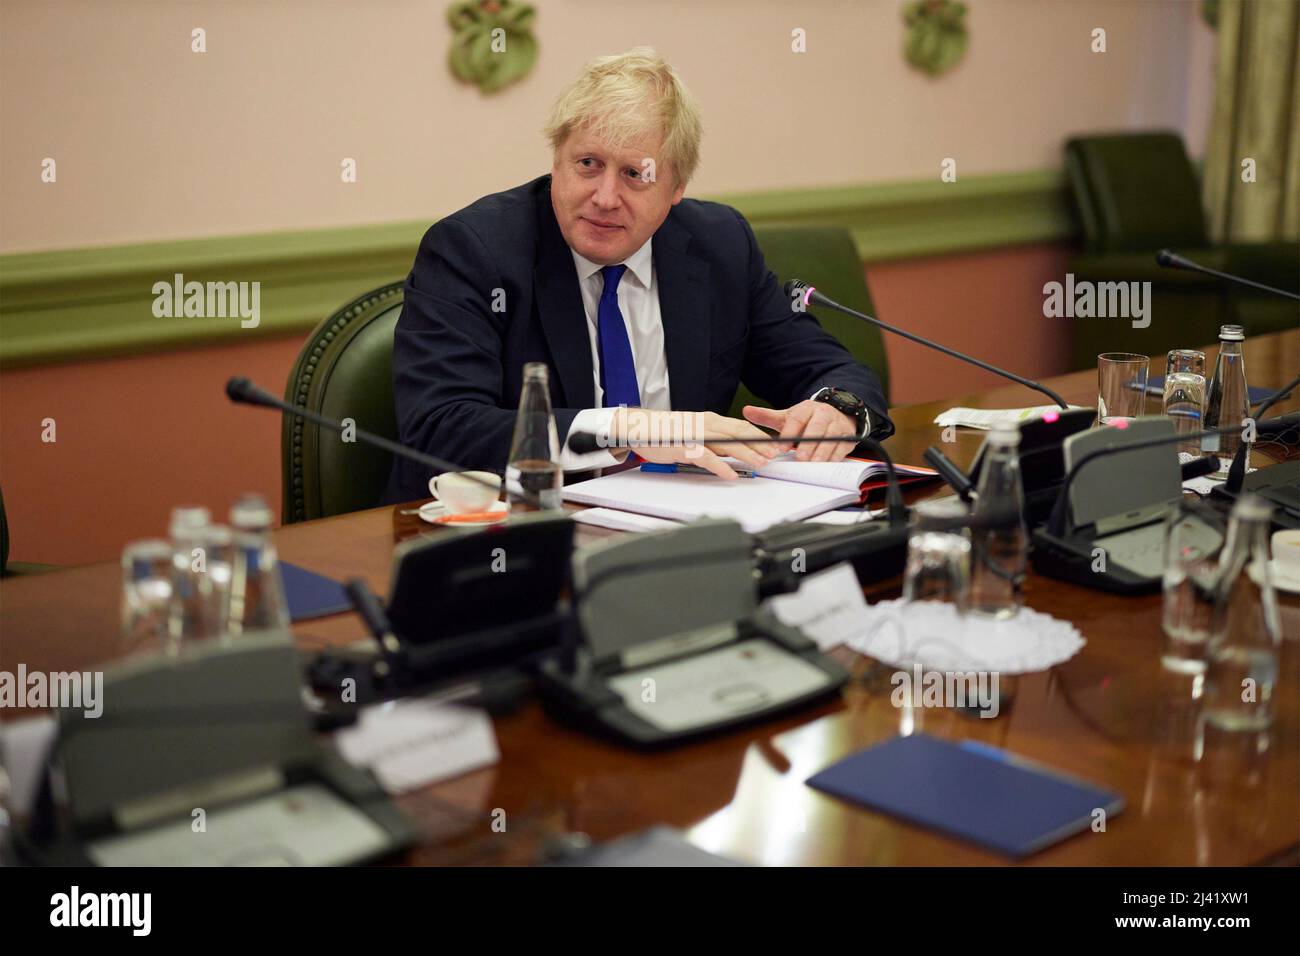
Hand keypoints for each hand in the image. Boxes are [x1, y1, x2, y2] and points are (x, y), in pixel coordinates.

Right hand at [610, 408, 782, 478]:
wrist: (640, 427)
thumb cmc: (669, 433)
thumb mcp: (698, 433)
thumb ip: (716, 441)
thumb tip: (737, 451)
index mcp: (712, 420)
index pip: (742, 426)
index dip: (761, 436)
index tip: (776, 446)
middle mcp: (707, 424)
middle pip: (740, 433)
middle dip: (760, 445)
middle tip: (775, 456)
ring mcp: (696, 435)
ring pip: (727, 443)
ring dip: (746, 454)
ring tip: (761, 464)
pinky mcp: (683, 447)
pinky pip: (706, 457)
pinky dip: (720, 466)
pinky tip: (730, 474)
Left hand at [743, 401, 857, 461]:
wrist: (836, 414)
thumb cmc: (808, 420)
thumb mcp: (788, 416)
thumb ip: (767, 416)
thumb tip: (746, 411)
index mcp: (807, 408)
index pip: (798, 418)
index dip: (790, 432)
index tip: (781, 447)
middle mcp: (824, 414)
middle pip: (817, 428)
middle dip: (809, 443)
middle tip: (800, 457)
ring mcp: (837, 425)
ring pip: (831, 438)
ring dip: (823, 451)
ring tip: (813, 463)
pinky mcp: (847, 436)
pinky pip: (842, 446)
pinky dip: (835, 456)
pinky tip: (827, 464)